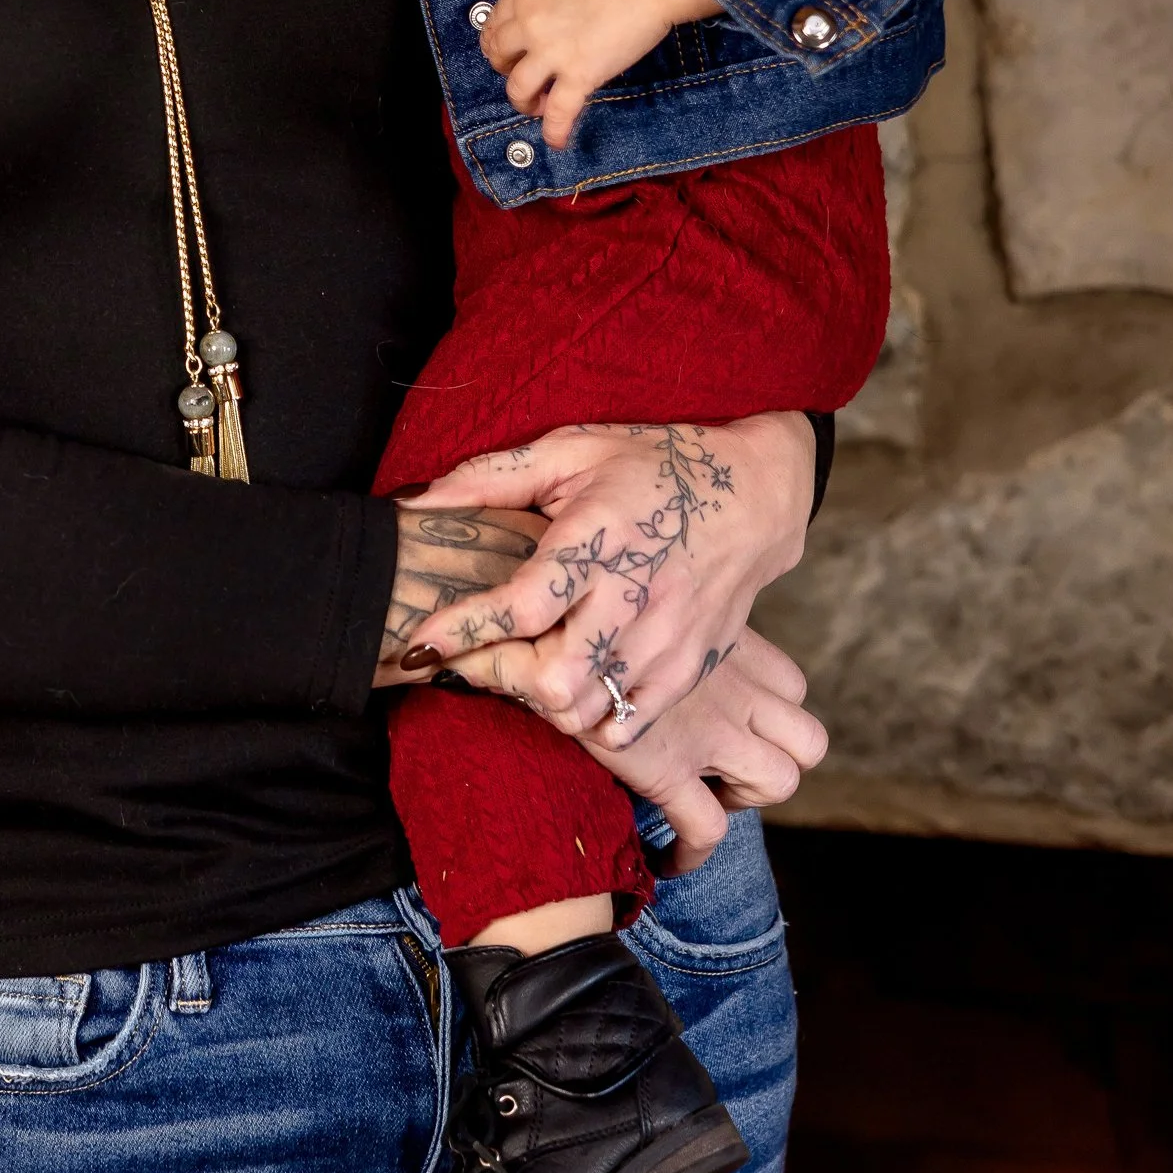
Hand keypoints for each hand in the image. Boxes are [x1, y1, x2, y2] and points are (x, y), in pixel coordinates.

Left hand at [387, 415, 815, 732]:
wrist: (756, 497)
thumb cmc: (654, 465)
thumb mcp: (573, 448)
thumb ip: (490, 477)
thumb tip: (416, 503)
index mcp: (602, 535)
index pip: (525, 602)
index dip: (465, 629)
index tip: (419, 644)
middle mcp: (637, 595)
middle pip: (557, 677)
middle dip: (502, 677)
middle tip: (477, 657)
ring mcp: (669, 639)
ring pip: (589, 710)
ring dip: (540, 701)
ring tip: (520, 669)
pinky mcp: (690, 668)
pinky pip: (629, 723)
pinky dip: (589, 718)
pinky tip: (571, 684)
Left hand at [480, 0, 721, 148]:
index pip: (495, 23)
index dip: (497, 41)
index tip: (506, 50)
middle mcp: (530, 26)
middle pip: (499, 57)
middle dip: (505, 71)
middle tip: (520, 76)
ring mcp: (552, 53)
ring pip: (518, 89)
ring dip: (523, 102)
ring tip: (537, 106)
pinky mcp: (579, 76)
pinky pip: (559, 112)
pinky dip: (555, 131)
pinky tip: (557, 141)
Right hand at [591, 626, 826, 873]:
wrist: (544, 634)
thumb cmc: (578, 608)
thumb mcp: (638, 604)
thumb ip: (660, 625)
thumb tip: (644, 634)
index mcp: (728, 644)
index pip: (791, 686)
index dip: (771, 713)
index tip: (735, 725)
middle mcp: (732, 688)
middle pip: (807, 741)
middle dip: (775, 762)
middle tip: (725, 768)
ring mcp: (707, 732)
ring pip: (779, 783)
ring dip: (744, 800)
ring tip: (703, 801)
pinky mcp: (666, 769)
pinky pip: (707, 830)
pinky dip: (690, 853)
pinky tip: (664, 860)